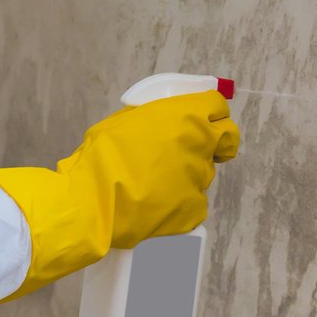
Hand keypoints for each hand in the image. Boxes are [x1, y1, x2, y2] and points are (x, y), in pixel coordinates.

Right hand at [0, 91, 240, 301]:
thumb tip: (167, 122)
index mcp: (186, 116)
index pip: (218, 106)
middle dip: (215, 142)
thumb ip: (157, 119)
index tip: (206, 119)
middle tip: (194, 149)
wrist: (92, 201)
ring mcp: (200, 179)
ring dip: (187, 173)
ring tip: (155, 183)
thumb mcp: (126, 120)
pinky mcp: (194, 210)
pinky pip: (193, 202)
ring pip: (203, 172)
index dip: (213, 112)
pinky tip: (156, 204)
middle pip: (224, 139)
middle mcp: (201, 145)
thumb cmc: (102, 155)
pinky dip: (180, 203)